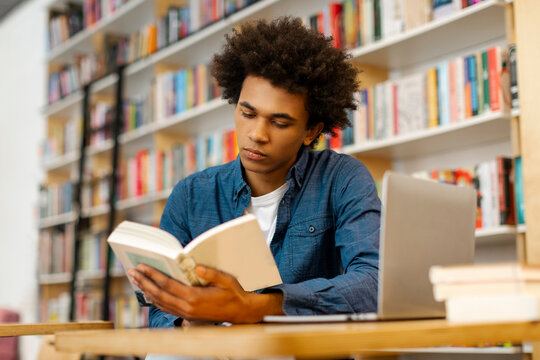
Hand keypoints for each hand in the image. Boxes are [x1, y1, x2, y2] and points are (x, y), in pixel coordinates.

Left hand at [128, 264, 282, 322]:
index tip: (142, 267)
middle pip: (160, 294)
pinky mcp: (188, 316)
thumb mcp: (226, 280)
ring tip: (136, 281)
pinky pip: (167, 308)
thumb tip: (196, 266)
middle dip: (144, 282)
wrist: (241, 312)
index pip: (168, 285)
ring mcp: (187, 314)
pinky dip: (155, 300)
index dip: (153, 275)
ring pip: (161, 303)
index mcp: (195, 297)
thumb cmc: (234, 294)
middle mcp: (187, 307)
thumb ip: (211, 273)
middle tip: (132, 272)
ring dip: (147, 291)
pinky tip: (150, 293)